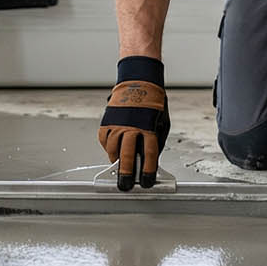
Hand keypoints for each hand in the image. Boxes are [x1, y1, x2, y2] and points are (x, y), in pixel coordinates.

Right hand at [98, 56, 169, 189]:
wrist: (139, 81)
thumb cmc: (153, 102)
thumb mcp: (162, 122)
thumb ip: (157, 141)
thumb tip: (153, 159)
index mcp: (149, 127)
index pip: (149, 154)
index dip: (148, 170)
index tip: (147, 181)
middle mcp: (132, 126)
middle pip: (127, 155)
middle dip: (126, 173)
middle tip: (125, 184)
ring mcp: (118, 123)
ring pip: (112, 149)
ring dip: (115, 160)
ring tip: (118, 167)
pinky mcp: (108, 119)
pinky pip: (104, 138)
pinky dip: (106, 147)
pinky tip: (111, 151)